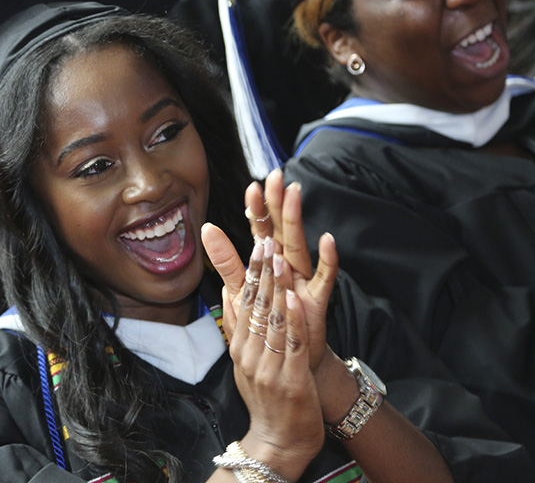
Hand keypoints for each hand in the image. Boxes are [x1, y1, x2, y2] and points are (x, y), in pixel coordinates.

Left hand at [202, 169, 336, 352]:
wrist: (286, 358)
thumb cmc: (266, 321)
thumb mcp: (241, 289)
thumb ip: (226, 259)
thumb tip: (207, 228)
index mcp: (269, 260)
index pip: (261, 228)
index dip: (257, 209)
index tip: (252, 186)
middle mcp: (288, 264)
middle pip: (281, 229)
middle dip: (278, 203)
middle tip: (276, 177)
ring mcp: (303, 280)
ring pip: (299, 245)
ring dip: (295, 222)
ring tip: (294, 196)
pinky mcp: (316, 300)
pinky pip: (324, 278)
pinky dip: (327, 260)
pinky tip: (327, 240)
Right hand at [228, 240, 322, 481]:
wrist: (277, 442)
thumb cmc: (266, 401)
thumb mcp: (244, 362)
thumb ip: (237, 329)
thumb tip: (228, 295)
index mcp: (239, 348)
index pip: (243, 303)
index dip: (250, 273)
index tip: (255, 245)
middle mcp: (249, 355)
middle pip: (255, 306)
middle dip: (261, 272)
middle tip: (265, 240)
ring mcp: (268, 368)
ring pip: (271, 320)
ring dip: (275, 287)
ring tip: (278, 259)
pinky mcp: (290, 380)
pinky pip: (290, 344)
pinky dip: (291, 320)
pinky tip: (292, 298)